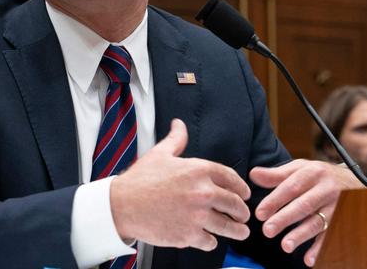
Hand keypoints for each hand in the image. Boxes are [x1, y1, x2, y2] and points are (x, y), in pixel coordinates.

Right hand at [110, 118, 250, 250]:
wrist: (122, 205)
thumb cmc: (139, 179)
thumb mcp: (159, 154)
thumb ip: (176, 140)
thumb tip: (179, 124)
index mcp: (198, 170)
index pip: (232, 179)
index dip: (241, 187)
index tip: (244, 194)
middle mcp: (202, 192)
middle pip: (235, 204)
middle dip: (242, 211)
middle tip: (243, 215)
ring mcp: (197, 216)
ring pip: (229, 226)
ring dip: (237, 230)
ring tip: (240, 232)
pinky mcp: (190, 236)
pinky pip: (211, 242)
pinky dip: (211, 241)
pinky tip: (209, 239)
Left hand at [250, 159, 362, 266]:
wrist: (353, 182)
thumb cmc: (318, 175)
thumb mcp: (299, 169)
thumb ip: (276, 174)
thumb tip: (253, 174)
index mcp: (312, 173)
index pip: (290, 188)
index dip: (274, 201)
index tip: (259, 214)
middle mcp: (326, 189)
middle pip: (303, 206)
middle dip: (284, 219)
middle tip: (267, 231)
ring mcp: (337, 206)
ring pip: (317, 222)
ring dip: (301, 235)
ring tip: (285, 246)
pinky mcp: (343, 220)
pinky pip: (331, 236)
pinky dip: (320, 248)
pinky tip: (309, 259)